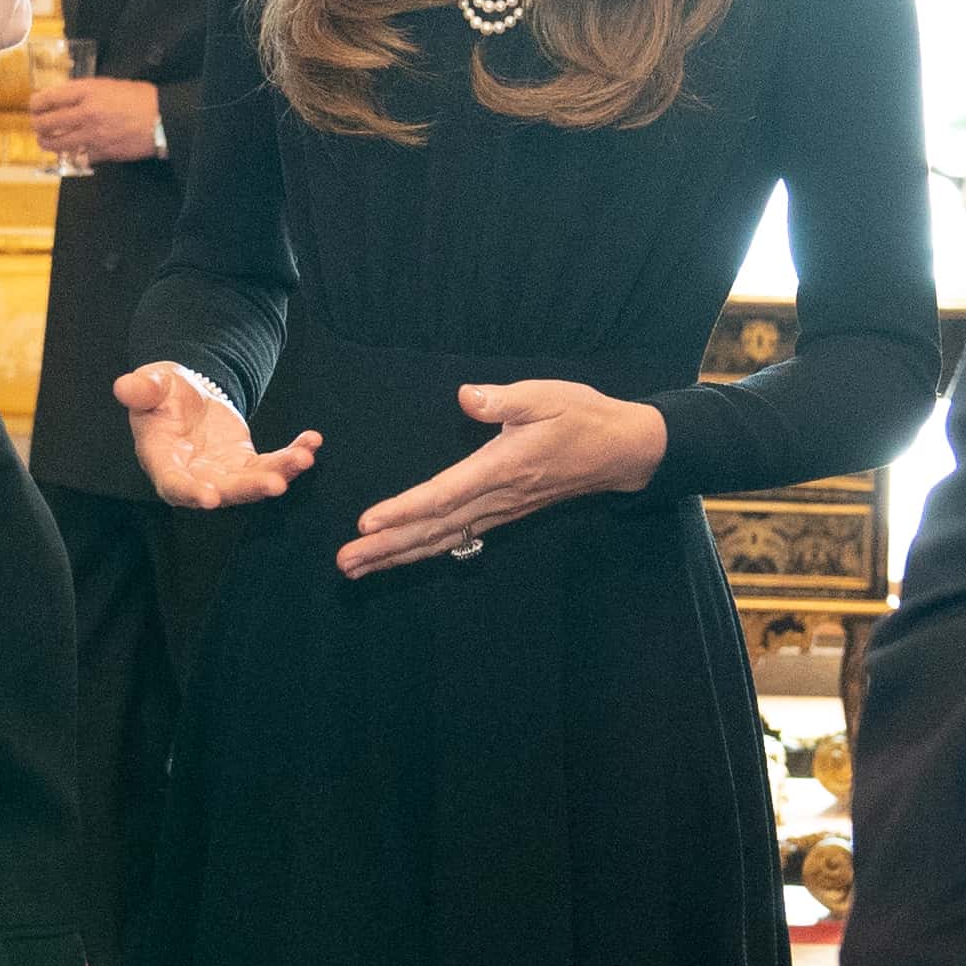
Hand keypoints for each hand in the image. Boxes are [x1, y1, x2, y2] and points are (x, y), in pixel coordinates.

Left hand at [31, 75, 165, 166]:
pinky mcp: (100, 152)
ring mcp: (92, 135)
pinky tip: (69, 152)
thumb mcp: (110, 84)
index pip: (50, 97)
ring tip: (44, 141)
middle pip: (48, 122)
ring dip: (47, 142)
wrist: (162, 119)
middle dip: (37, 124)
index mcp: (88, 91)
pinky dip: (71, 154)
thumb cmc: (141, 98)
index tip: (33, 105)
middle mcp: (86, 113)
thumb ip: (87, 91)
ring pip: (58, 143)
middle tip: (36, 124)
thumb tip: (67, 97)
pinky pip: (78, 156)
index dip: (37, 103)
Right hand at [118, 363, 317, 510]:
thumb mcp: (151, 383)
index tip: (211, 498)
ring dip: (279, 473)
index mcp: (162, 459)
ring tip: (304, 458)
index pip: (174, 483)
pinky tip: (312, 442)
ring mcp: (222, 474)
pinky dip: (292, 456)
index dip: (191, 492)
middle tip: (276, 485)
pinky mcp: (245, 465)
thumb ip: (142, 389)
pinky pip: (271, 465)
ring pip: (251, 483)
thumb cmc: (160, 393)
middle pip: (221, 491)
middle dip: (249, 489)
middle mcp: (193, 476)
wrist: (184, 396)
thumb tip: (124, 386)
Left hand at [335, 381, 666, 579]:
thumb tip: (466, 396)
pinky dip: (423, 551)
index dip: (405, 509)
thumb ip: (505, 399)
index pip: (444, 494)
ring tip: (356, 569)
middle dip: (386, 547)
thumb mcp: (547, 396)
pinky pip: (457, 538)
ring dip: (397, 556)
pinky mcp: (503, 514)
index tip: (369, 522)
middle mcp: (497, 498)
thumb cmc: (582, 418)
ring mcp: (500, 511)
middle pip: (433, 528)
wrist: (621, 451)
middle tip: (344, 561)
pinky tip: (399, 559)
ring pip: (442, 540)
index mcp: (502, 468)